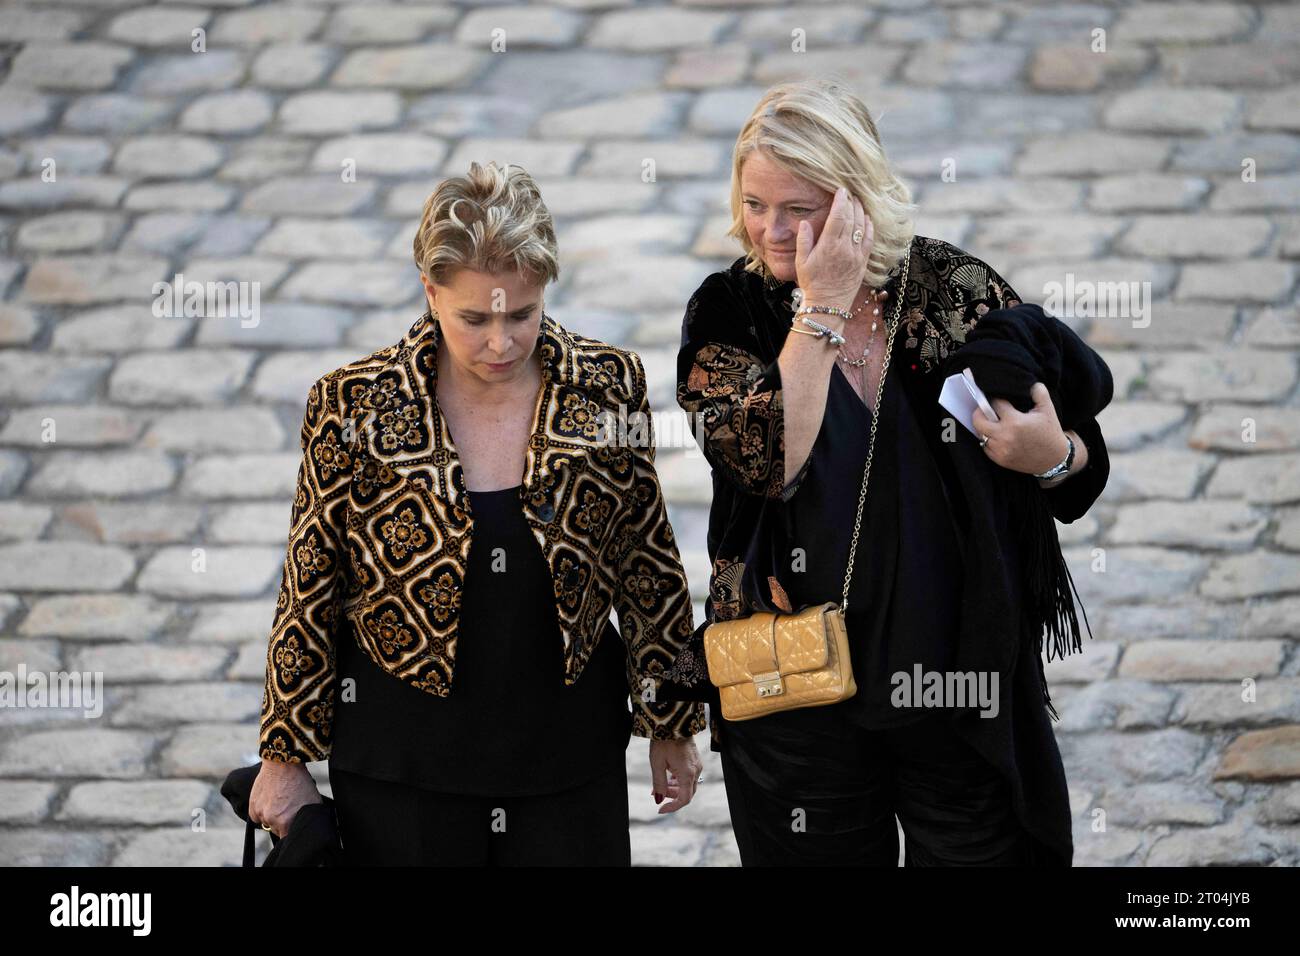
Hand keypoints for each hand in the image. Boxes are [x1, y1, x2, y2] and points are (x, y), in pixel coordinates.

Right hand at [249, 758, 322, 837]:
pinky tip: (269, 801)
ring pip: (267, 823)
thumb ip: (308, 819)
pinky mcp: (252, 806)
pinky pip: (256, 817)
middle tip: (289, 809)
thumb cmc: (300, 782)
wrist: (283, 764)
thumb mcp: (312, 802)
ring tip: (280, 802)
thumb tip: (308, 829)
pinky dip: (261, 812)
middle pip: (277, 831)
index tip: (294, 825)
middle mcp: (271, 820)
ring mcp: (260, 813)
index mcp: (286, 822)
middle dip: (282, 824)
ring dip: (272, 817)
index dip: (291, 832)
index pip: (287, 838)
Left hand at [648, 737, 702, 813]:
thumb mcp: (657, 764)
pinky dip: (678, 779)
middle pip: (686, 792)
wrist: (673, 722)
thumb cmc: (664, 742)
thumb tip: (659, 799)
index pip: (684, 799)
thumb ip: (659, 784)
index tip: (660, 809)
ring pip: (688, 784)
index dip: (672, 807)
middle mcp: (696, 770)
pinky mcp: (695, 759)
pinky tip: (668, 775)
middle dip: (671, 796)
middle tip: (656, 793)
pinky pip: (689, 775)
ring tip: (660, 784)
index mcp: (687, 773)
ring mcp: (697, 764)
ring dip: (674, 788)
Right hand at [795, 187, 872, 310]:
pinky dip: (869, 226)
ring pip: (862, 226)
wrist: (827, 304)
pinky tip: (867, 219)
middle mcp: (845, 248)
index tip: (841, 190)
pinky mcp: (863, 262)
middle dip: (851, 202)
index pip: (838, 216)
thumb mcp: (801, 262)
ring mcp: (856, 255)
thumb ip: (804, 240)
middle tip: (849, 192)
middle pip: (852, 218)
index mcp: (829, 246)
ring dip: (861, 211)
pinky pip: (869, 240)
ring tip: (857, 201)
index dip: (841, 200)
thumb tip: (805, 222)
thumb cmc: (812, 283)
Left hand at [972, 382, 1073, 476]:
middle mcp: (1005, 436)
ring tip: (992, 422)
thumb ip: (1039, 393)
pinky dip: (988, 440)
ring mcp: (1001, 450)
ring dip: (984, 427)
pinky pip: (985, 447)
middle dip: (979, 412)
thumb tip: (1031, 384)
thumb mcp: (1048, 410)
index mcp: (1015, 422)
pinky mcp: (1000, 460)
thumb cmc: (1050, 432)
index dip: (996, 399)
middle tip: (984, 409)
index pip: (995, 404)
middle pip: (978, 420)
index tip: (998, 399)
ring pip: (980, 434)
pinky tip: (996, 435)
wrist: (1054, 459)